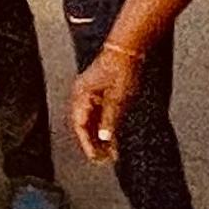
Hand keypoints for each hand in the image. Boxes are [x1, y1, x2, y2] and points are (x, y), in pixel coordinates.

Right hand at [72, 45, 140, 164]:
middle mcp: (83, 96)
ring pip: (91, 122)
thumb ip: (110, 117)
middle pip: (84, 126)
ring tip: (109, 152)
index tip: (96, 158)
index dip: (87, 143)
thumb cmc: (122, 67)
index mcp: (81, 96)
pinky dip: (104, 127)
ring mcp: (91, 94)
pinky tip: (112, 136)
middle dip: (93, 143)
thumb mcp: (118, 95)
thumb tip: (106, 137)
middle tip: (103, 159)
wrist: (129, 48)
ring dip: (99, 136)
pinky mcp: (101, 93)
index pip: (80, 125)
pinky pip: (99, 115)